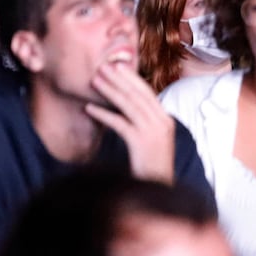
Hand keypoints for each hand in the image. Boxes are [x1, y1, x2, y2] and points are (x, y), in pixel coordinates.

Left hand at [86, 62, 175, 183]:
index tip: (116, 66)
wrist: (157, 189)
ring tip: (94, 81)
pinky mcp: (142, 143)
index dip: (131, 78)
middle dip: (119, 79)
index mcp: (166, 120)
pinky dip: (103, 114)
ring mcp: (153, 132)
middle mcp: (162, 123)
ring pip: (128, 105)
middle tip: (102, 67)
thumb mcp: (150, 140)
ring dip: (110, 91)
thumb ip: (143, 123)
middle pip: (138, 95)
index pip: (147, 93)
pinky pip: (119, 123)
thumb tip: (125, 107)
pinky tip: (89, 108)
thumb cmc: (149, 166)